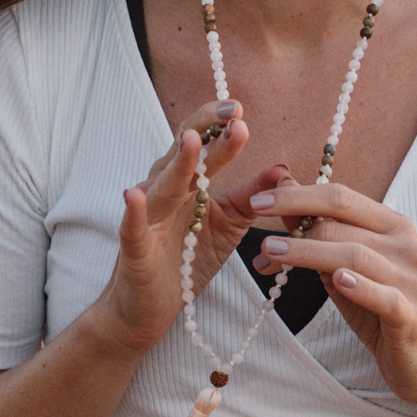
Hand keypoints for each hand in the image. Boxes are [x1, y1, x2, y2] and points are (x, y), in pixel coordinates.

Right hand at [88, 104, 294, 358]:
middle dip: (205, 130)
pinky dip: (133, 213)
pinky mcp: (135, 250)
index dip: (219, 126)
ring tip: (191, 141)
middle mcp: (165, 193)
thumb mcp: (228, 225)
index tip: (241, 109)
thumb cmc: (187, 259)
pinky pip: (133, 229)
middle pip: (182, 154)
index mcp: (188, 185)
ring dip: (177, 164)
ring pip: (162, 186)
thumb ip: (251, 196)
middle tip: (231, 112)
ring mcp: (149, 219)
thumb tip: (283, 169)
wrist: (150, 307)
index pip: (204, 147)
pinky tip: (134, 196)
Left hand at [245, 180, 416, 416]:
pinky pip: (382, 296)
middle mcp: (407, 246)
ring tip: (273, 254)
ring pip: (354, 255)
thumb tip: (282, 199)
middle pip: (341, 225)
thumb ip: (320, 238)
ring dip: (308, 252)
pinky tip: (336, 280)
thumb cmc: (382, 312)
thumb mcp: (346, 271)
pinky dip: (359, 286)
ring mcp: (412, 280)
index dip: (297, 196)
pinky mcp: (411, 314)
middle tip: (260, 242)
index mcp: (393, 226)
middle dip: (294, 229)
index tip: (258, 201)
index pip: (341, 198)